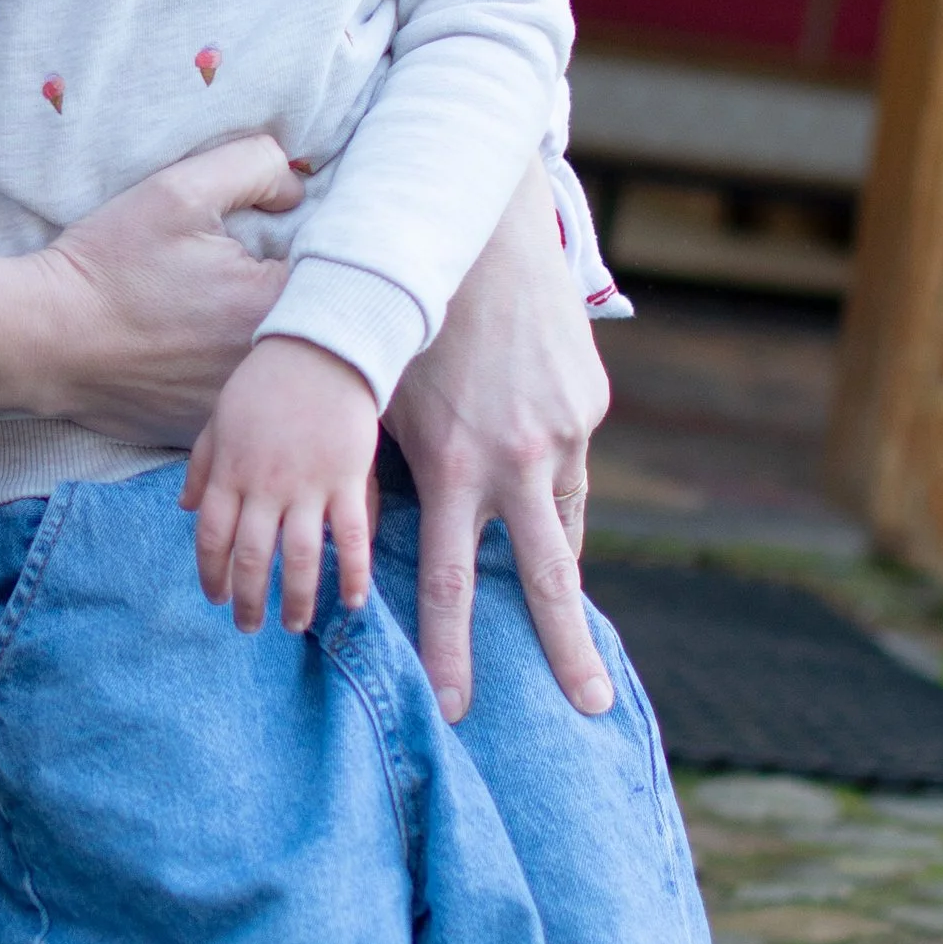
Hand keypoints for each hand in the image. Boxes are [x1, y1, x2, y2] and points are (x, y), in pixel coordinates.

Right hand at [30, 133, 297, 445]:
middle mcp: (265, 371)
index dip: (313, 246)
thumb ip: (254, 166)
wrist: (38, 340)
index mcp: (274, 308)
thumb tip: (296, 187)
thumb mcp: (178, 191)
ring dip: (260, 340)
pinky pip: (237, 400)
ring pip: (274, 367)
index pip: (336, 272)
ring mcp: (235, 409)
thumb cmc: (105, 267)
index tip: (279, 236)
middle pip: (309, 325)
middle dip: (289, 295)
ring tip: (208, 312)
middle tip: (239, 273)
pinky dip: (223, 375)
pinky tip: (186, 350)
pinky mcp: (204, 430)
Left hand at [183, 335, 378, 633]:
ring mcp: (308, 486)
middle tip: (249, 628)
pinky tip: (353, 602)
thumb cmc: (266, 383)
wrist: (322, 349)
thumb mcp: (220, 420)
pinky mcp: (347, 480)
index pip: (212, 537)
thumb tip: (183, 507)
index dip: (212, 573)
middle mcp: (265, 486)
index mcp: (230, 472)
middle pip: (253, 557)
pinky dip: (353, 573)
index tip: (217, 597)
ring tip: (294, 625)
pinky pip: (351, 537)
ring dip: (297, 599)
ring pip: (301, 557)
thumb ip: (201, 466)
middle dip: (249, 600)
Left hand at [381, 160, 610, 722]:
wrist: (479, 233)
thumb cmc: (405, 315)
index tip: (456, 707)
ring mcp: (565, 432)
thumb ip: (377, 467)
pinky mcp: (589, 404)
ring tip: (570, 631)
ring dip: (563, 572)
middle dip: (567, 652)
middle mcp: (520, 459)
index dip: (452, 648)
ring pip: (568, 524)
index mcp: (456, 465)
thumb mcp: (381, 397)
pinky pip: (573, 465)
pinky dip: (555, 486)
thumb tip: (351, 530)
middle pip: (549, 580)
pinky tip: (538, 484)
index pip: (454, 581)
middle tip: (591, 710)